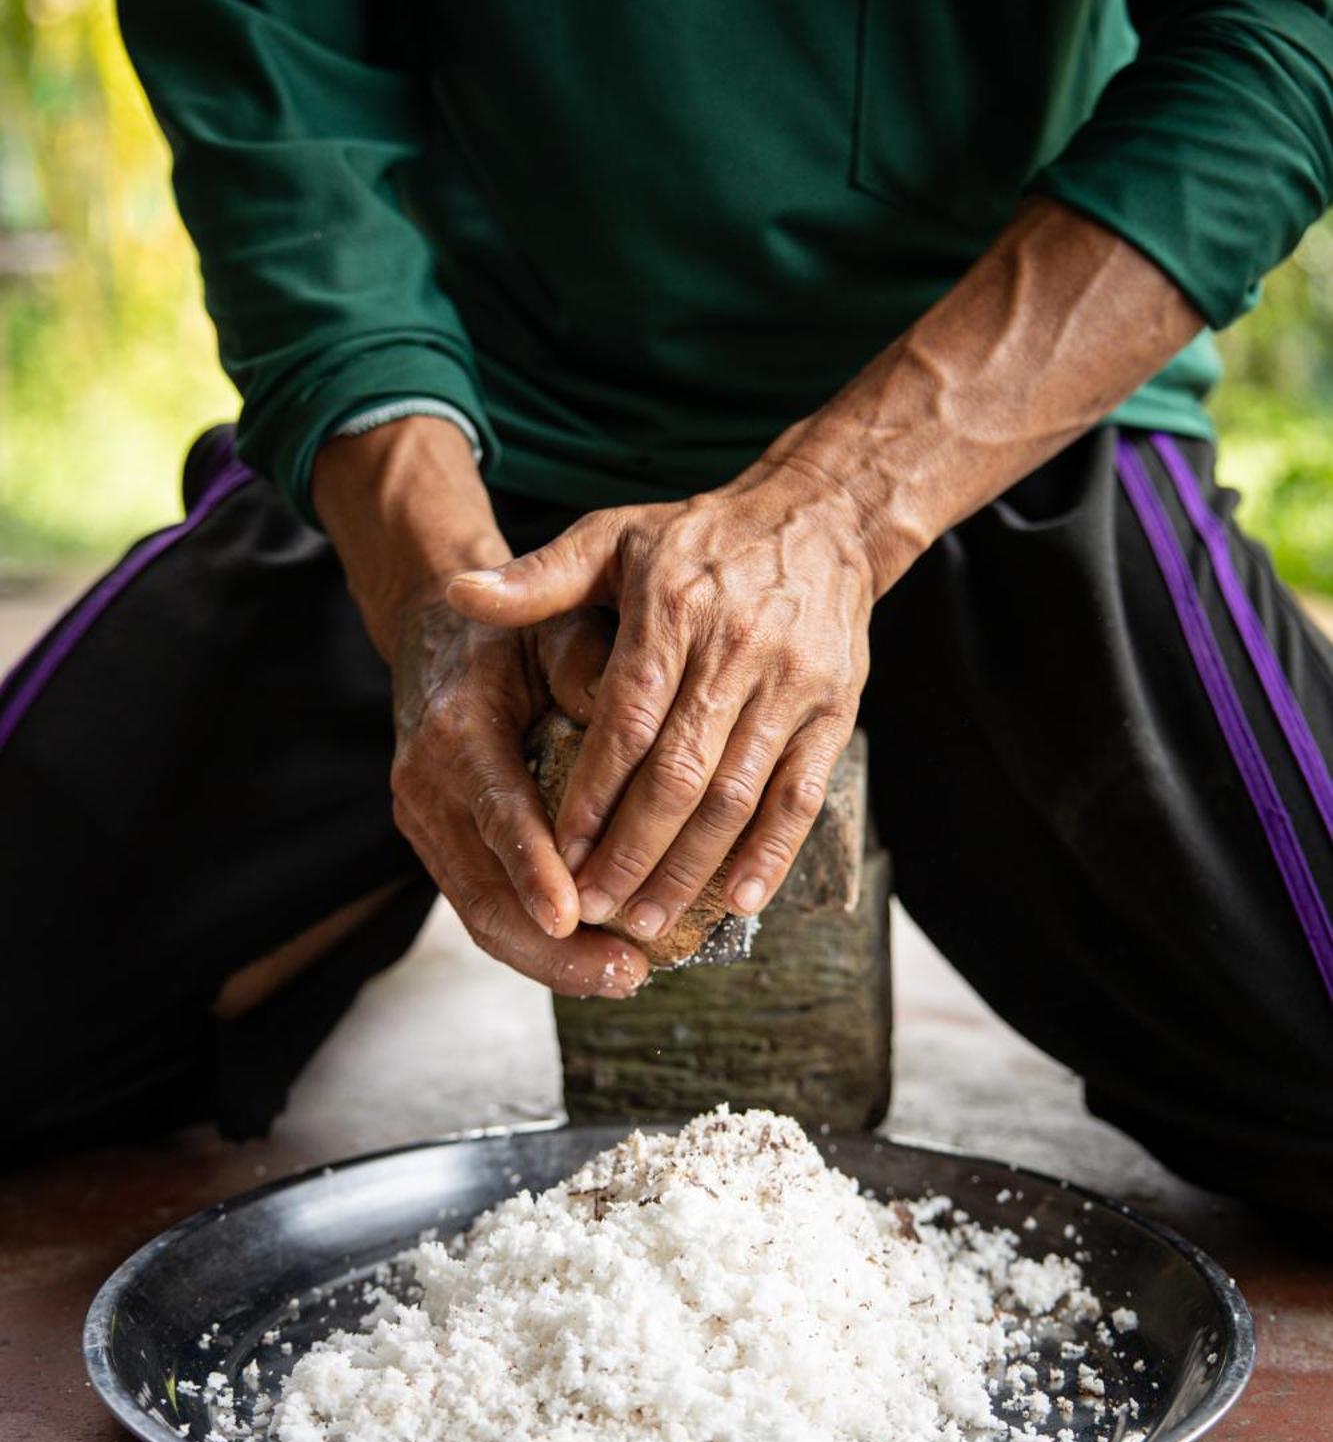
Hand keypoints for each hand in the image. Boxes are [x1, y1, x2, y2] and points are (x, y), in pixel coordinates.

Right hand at [390, 598, 650, 995]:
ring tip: (622, 978)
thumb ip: (591, 670)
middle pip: (483, 892)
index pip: (497, 813)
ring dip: (550, 959)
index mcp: (456, 730)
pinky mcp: (437, 845)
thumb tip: (643, 733)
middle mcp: (428, 786)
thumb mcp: (557, 628)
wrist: (439, 630)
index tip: (572, 917)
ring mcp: (426, 823)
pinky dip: (534, 940)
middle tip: (627, 973)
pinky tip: (592, 957)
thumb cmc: (517, 631)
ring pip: (480, 915)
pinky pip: (480, 907)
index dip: (533, 870)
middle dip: (553, 947)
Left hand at [445, 459, 873, 944]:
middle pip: (681, 774)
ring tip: (647, 921)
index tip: (560, 854)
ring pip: (737, 796)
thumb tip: (455, 596)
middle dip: (634, 850)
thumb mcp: (612, 537)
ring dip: (691, 867)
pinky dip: (773, 853)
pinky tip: (738, 900)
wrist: (820, 519)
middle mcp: (735, 652)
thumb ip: (537, 578)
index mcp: (672, 612)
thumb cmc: (696, 538)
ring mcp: (790, 687)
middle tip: (594, 907)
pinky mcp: (834, 713)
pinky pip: (803, 795)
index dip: (594, 793)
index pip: (627, 719)